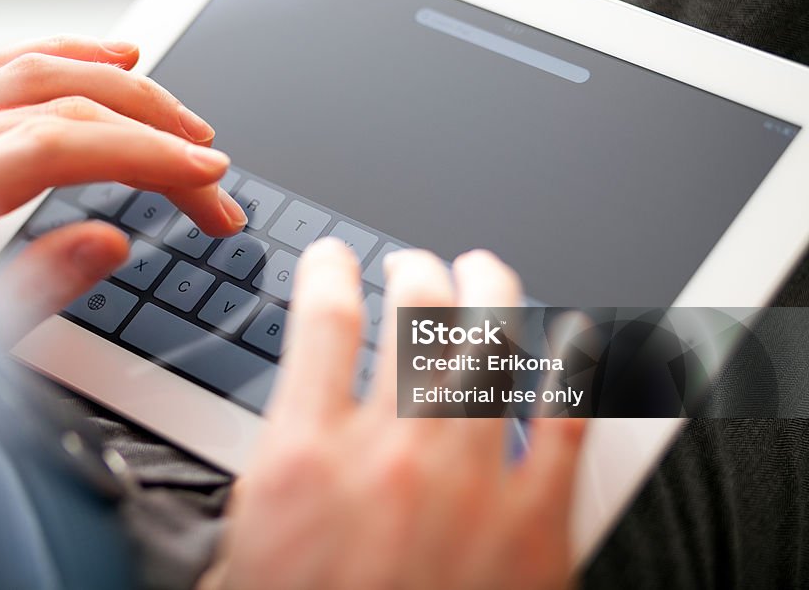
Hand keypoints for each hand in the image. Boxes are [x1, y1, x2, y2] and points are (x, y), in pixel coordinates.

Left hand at [0, 35, 246, 338]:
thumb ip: (36, 290)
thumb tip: (108, 242)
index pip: (59, 148)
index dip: (144, 155)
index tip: (206, 178)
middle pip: (59, 105)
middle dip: (152, 132)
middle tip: (210, 174)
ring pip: (32, 74)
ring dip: (118, 88)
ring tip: (179, 115)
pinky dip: (59, 57)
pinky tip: (104, 59)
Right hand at [202, 242, 584, 589]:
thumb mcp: (246, 562)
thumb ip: (262, 490)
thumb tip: (277, 448)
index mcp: (304, 463)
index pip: (319, 323)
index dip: (326, 272)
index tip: (332, 260)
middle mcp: (388, 455)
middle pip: (412, 316)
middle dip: (415, 270)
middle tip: (417, 262)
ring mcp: (468, 482)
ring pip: (490, 346)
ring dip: (490, 290)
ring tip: (486, 270)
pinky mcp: (538, 523)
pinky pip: (566, 418)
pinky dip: (574, 365)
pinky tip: (574, 336)